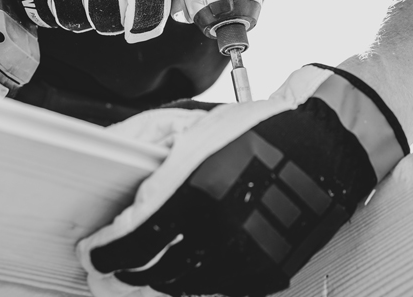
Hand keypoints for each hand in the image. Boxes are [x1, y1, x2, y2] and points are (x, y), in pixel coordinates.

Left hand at [77, 65, 407, 296]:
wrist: (321, 147)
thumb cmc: (262, 131)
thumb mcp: (200, 133)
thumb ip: (158, 167)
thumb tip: (127, 190)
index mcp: (195, 190)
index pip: (131, 238)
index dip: (102, 251)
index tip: (91, 252)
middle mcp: (216, 230)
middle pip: (148, 271)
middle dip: (117, 272)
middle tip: (104, 267)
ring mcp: (242, 256)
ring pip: (178, 288)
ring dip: (149, 282)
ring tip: (137, 271)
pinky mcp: (263, 272)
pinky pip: (212, 290)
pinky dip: (187, 285)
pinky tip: (178, 273)